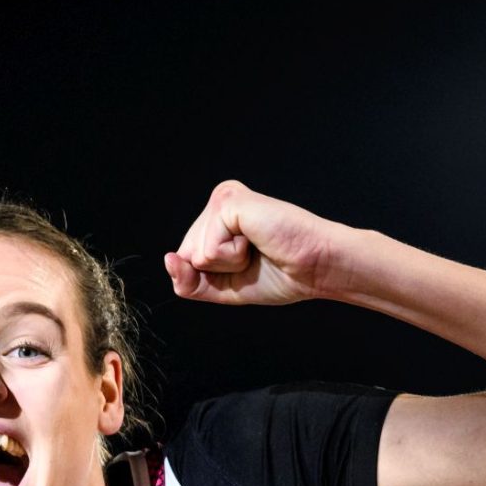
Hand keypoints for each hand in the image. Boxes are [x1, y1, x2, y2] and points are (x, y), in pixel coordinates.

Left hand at [165, 179, 352, 305]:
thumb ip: (189, 281)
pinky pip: (207, 250)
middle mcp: (218, 202)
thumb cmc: (280, 274)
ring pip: (194, 254)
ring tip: (259, 247)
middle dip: (218, 270)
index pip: (184, 259)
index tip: (249, 264)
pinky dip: (233, 257)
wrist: (316, 268)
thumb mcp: (224, 287)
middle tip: (257, 255)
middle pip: (184, 255)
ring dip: (229, 263)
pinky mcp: (228, 202)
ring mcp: (223, 198)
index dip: (211, 276)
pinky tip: (258, 240)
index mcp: (218, 218)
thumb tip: (168, 259)